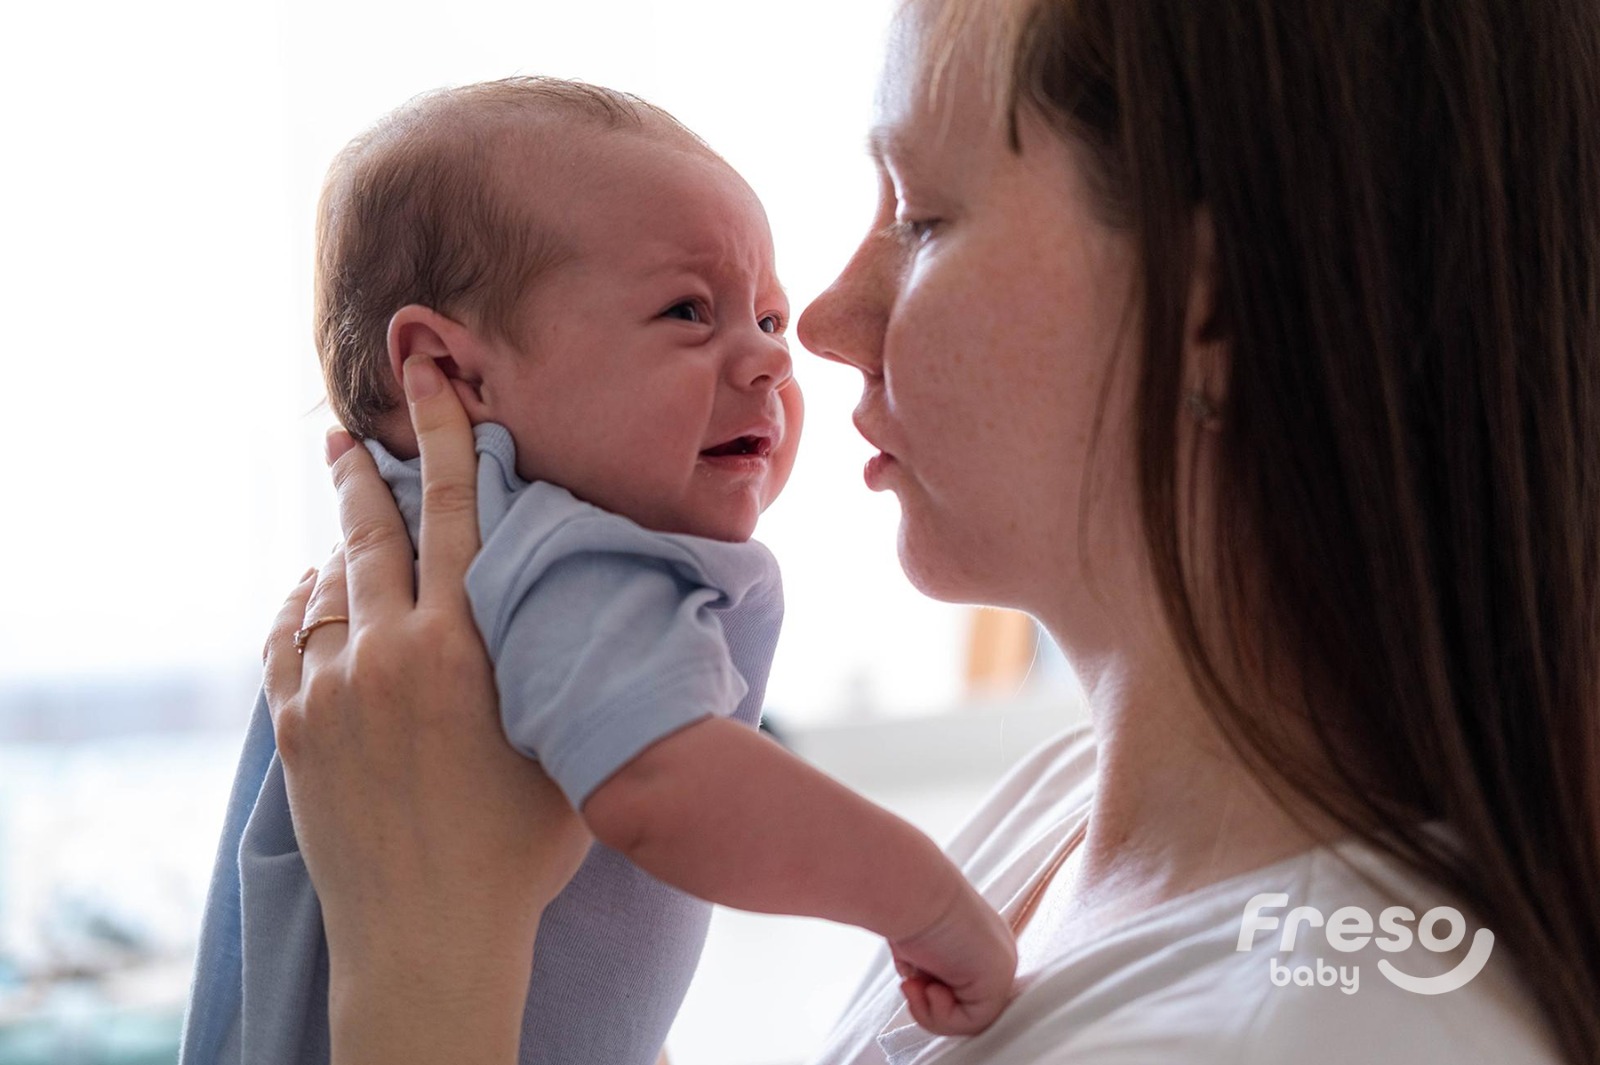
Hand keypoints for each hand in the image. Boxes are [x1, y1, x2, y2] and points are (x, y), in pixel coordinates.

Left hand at [262, 355, 591, 1063]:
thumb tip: (586, 609)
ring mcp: (331, 691)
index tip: (427, 376)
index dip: (444, 434)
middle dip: (364, 475)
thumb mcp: (562, 745)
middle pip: (372, 533)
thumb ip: (559, 666)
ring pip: (326, 588)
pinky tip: (313, 600)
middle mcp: (388, 654)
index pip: (458, 513)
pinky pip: (289, 640)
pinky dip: (302, 608)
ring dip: (338, 555)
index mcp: (463, 647)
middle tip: (346, 434)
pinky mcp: (296, 731)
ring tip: (346, 541)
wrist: (428, 938)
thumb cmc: (518, 850)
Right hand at [888, 880, 1017, 1035]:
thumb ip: (928, 970)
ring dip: (932, 1011)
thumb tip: (921, 988)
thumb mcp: (917, 948)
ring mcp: (1001, 966)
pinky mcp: (997, 981)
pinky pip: (972, 1023)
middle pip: (965, 1004)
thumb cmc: (906, 910)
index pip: (963, 988)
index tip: (910, 979)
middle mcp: (994, 952)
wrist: (910, 891)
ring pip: (968, 1018)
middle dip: (929, 1003)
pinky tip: (929, 987)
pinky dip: (941, 1015)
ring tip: (917, 984)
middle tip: (911, 984)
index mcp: (980, 941)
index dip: (931, 995)